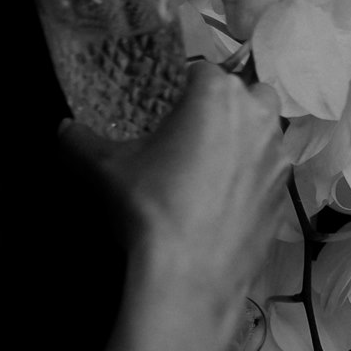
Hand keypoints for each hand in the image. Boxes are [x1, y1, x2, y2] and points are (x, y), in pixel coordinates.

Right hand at [59, 61, 288, 319]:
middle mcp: (259, 117)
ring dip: (245, 143)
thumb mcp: (104, 169)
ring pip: (266, 135)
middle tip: (193, 138)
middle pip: (246, 96)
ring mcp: (278, 159)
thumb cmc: (151, 209)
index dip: (181, 90)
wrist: (191, 278)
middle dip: (225, 109)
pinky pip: (269, 176)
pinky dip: (252, 182)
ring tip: (211, 171)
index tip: (166, 113)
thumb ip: (80, 141)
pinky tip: (224, 204)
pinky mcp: (286, 197)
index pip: (201, 72)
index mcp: (218, 93)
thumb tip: (64, 130)